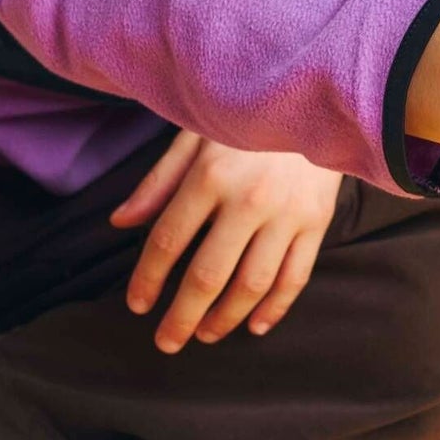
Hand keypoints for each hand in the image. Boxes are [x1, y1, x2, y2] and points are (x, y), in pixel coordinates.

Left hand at [109, 129, 341, 353]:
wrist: (319, 98)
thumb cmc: (246, 116)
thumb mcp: (195, 134)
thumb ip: (159, 181)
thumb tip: (120, 223)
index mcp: (210, 174)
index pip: (168, 240)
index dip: (148, 278)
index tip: (137, 304)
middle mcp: (248, 199)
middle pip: (208, 274)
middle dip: (182, 315)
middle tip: (166, 342)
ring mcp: (286, 213)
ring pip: (252, 283)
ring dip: (225, 318)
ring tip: (205, 334)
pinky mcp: (317, 221)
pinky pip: (295, 277)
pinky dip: (275, 308)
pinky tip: (254, 326)